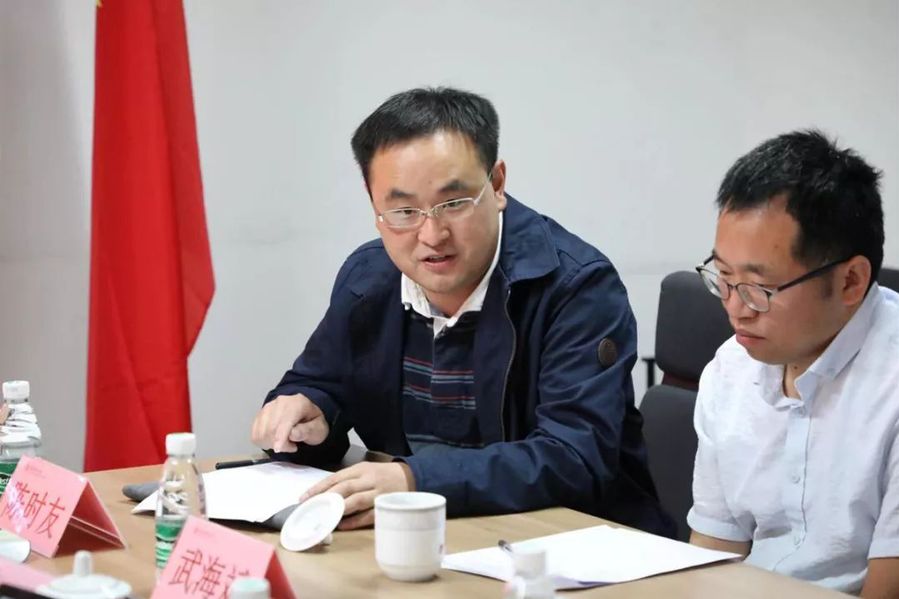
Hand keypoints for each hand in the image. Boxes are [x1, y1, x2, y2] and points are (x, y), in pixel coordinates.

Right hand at [250, 393, 328, 452]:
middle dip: (280, 444)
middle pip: (271, 428)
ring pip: (261, 433)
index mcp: (297, 403)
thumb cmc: (313, 422)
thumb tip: (292, 434)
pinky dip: (263, 442)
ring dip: (271, 444)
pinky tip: (275, 440)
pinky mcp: (259, 415)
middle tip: (292, 446)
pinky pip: (255, 435)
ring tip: (285, 442)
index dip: (280, 436)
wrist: (305, 414)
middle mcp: (280, 402)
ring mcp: (267, 408)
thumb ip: (308, 431)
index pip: (285, 420)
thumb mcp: (319, 428)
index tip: (278, 449)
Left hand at [300, 462, 414, 529]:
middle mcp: (369, 479)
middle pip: (344, 488)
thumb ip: (349, 480)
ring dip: (339, 510)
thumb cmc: (384, 475)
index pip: (336, 477)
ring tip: (324, 517)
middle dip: (325, 498)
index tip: (303, 498)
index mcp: (361, 468)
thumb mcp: (366, 471)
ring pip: (356, 501)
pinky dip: (355, 521)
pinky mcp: (386, 505)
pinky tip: (343, 526)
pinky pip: (368, 515)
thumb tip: (325, 495)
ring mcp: (379, 493)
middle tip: (310, 508)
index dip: (319, 488)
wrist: (413, 477)